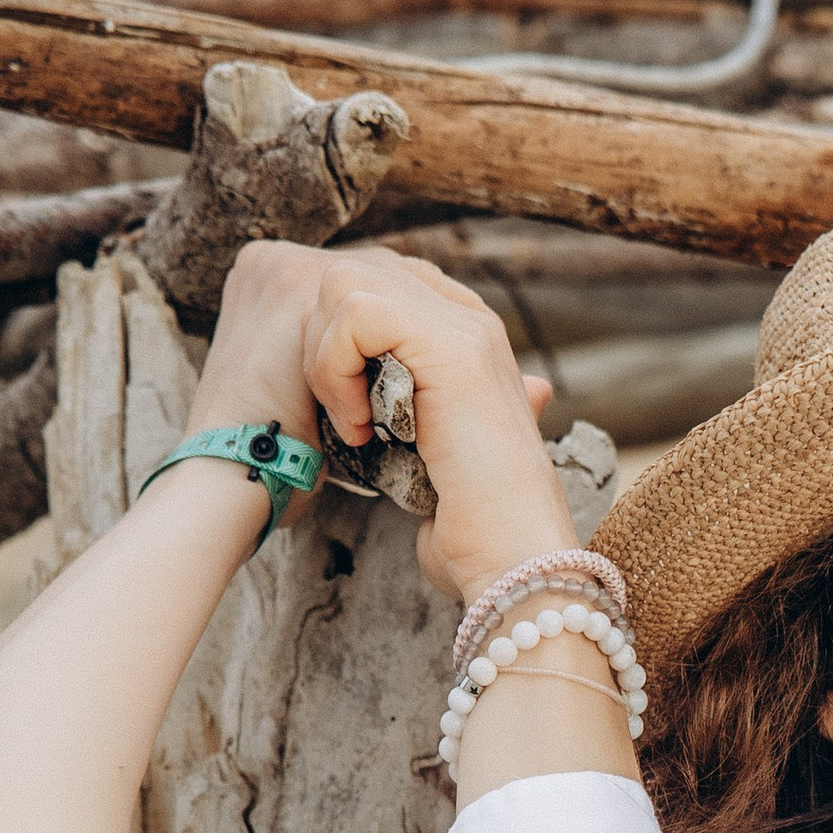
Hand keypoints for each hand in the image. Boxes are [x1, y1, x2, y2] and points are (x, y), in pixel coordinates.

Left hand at [188, 243, 576, 599]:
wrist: (511, 557)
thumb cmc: (468, 524)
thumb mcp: (418, 450)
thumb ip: (395, 407)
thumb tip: (353, 402)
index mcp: (463, 337)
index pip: (372, 288)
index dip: (335, 341)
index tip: (345, 413)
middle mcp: (468, 320)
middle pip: (353, 275)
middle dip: (321, 343)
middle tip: (342, 416)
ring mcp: (465, 326)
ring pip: (345, 283)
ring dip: (325, 356)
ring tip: (352, 422)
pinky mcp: (452, 345)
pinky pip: (355, 313)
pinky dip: (335, 368)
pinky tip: (358, 426)